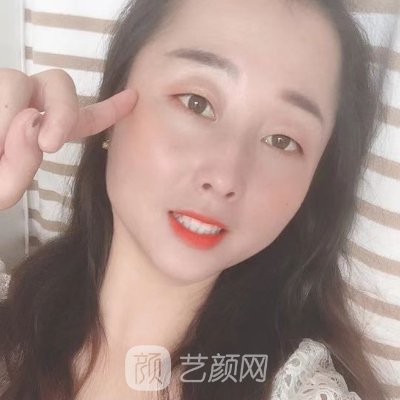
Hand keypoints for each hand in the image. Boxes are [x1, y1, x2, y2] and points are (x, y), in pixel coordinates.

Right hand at [0, 68, 136, 209]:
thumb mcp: (1, 186)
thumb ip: (19, 165)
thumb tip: (31, 121)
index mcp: (42, 130)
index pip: (82, 117)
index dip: (109, 108)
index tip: (134, 97)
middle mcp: (25, 104)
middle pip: (59, 83)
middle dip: (61, 112)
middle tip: (47, 144)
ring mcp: (1, 92)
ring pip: (16, 82)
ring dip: (7, 120)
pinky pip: (0, 90)